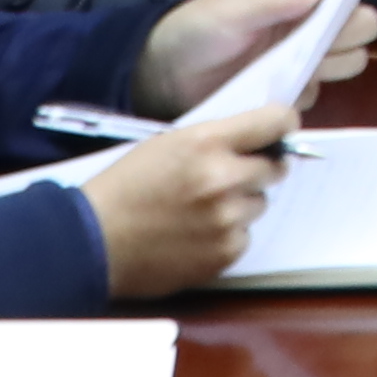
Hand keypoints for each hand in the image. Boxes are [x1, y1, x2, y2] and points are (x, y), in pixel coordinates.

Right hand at [81, 105, 297, 295]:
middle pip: (274, 168)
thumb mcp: (168, 144)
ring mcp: (226, 219)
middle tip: (227, 176)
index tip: (282, 130)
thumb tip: (259, 141)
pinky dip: (228, 235)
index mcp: (206, 143)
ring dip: (240, 205)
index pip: (274, 122)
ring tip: (199, 210)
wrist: (93, 241)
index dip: (282, 125)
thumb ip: (216, 140)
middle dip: (256, 170)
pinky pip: (245, 236)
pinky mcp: (224, 253)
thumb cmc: (126, 188)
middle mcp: (223, 179)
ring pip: (259, 204)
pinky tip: (195, 234)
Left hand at [133, 0, 364, 115]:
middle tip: (312, 53)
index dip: (351, 7)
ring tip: (290, 73)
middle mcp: (309, 23)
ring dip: (329, 71)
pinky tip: (276, 94)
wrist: (165, 76)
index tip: (335, 26)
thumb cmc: (198, 29)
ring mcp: (303, 59)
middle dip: (344, 43)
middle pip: (360, 32)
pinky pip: (318, 96)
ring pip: (346, 65)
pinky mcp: (291, 91)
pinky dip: (305, 97)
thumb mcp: (230, 9)